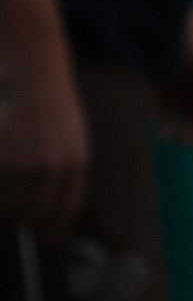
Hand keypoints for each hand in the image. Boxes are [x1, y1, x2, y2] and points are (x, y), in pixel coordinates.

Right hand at [0, 11, 88, 230]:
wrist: (30, 64)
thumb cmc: (47, 98)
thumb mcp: (71, 134)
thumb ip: (65, 171)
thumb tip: (51, 215)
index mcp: (76, 162)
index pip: (65, 211)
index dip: (54, 228)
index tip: (45, 236)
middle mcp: (52, 167)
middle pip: (32, 214)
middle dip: (21, 211)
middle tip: (12, 193)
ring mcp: (22, 163)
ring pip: (7, 206)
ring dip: (3, 199)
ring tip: (5, 173)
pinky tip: (1, 166)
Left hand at [160, 13, 192, 153]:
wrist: (160, 14)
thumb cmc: (188, 35)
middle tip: (186, 144)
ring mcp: (176, 76)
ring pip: (178, 105)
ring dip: (174, 121)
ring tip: (166, 138)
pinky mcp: (157, 75)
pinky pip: (160, 97)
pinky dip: (159, 110)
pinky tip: (156, 122)